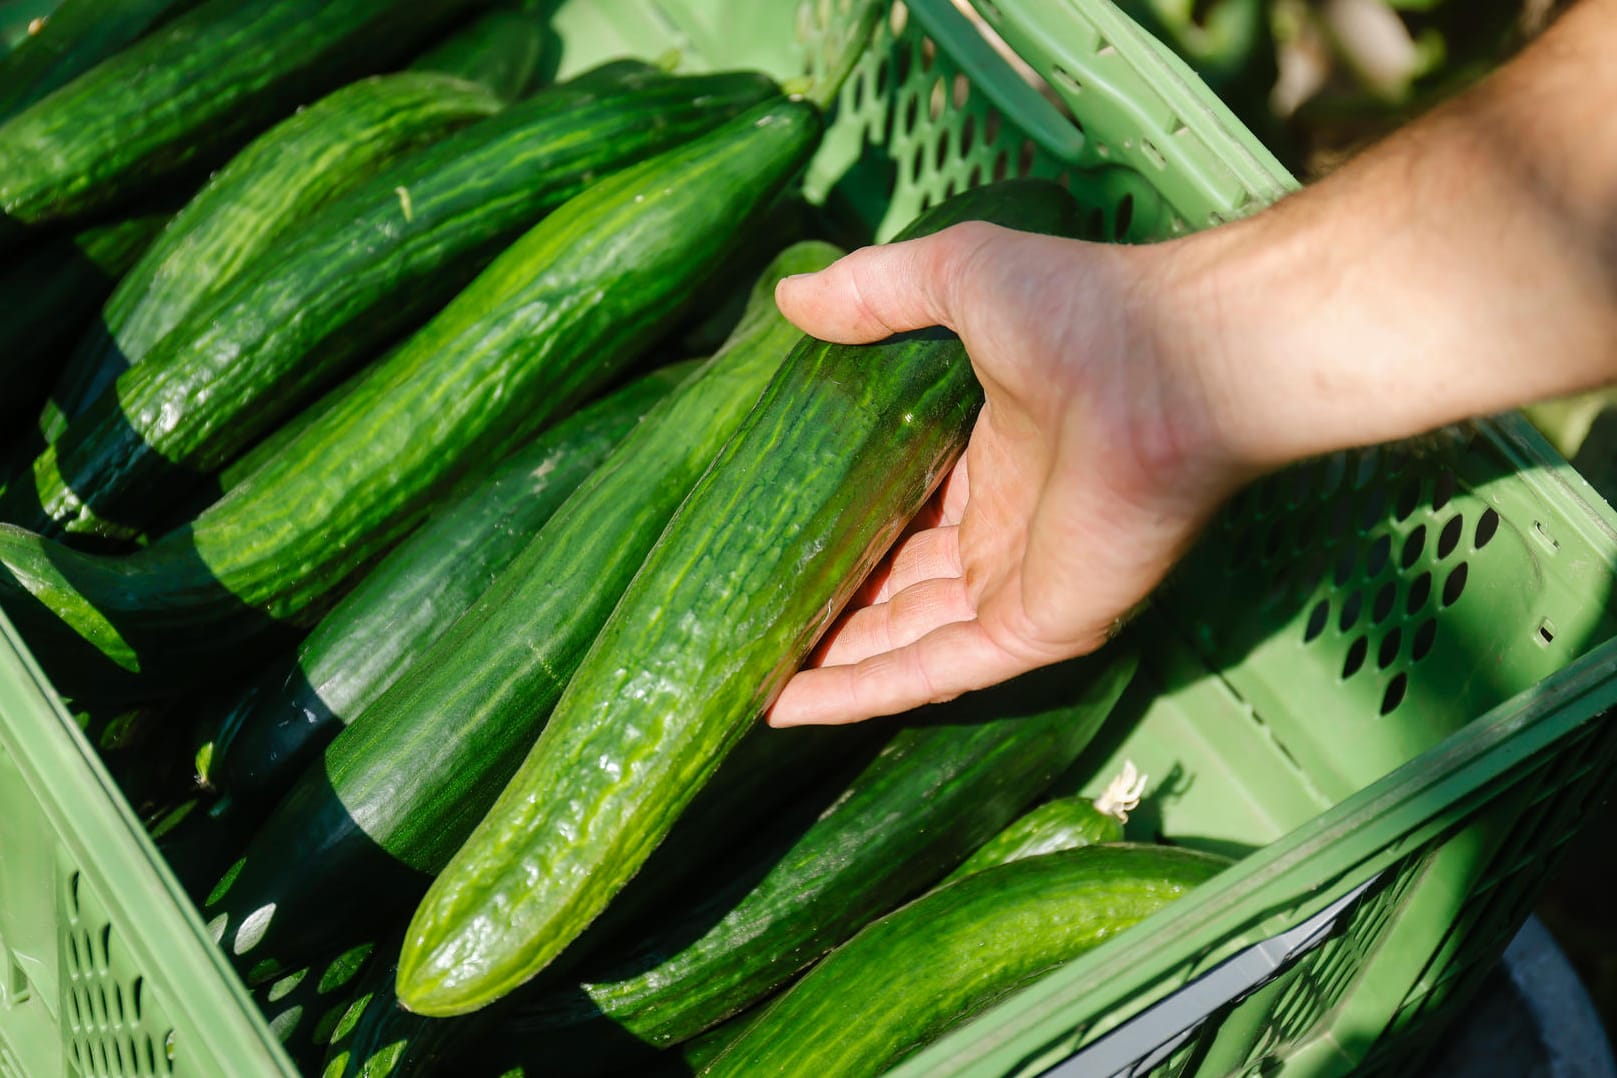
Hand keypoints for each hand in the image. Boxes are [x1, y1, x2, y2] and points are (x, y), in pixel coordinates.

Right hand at [765, 222, 1258, 726]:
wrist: (1170, 364)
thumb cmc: (1083, 314)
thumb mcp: (958, 277)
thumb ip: (876, 290)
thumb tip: (788, 301)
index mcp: (993, 460)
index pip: (900, 512)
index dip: (836, 528)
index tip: (765, 537)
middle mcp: (1004, 533)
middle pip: (894, 586)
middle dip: (823, 604)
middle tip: (740, 614)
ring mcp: (1018, 587)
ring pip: (902, 640)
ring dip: (827, 661)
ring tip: (743, 671)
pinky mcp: (1033, 630)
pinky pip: (931, 671)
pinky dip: (860, 692)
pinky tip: (787, 705)